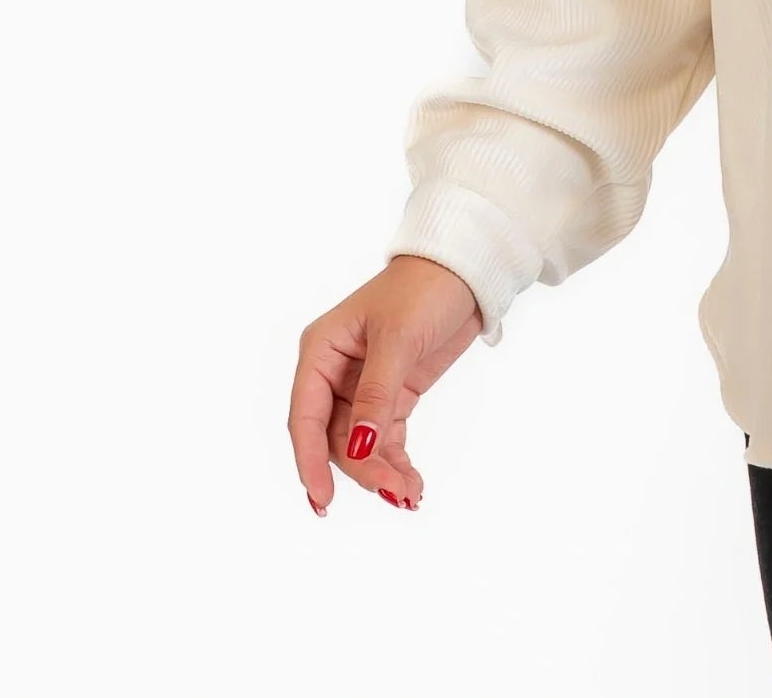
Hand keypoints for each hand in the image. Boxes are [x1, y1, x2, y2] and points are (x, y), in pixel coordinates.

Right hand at [289, 256, 485, 514]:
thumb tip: (360, 448)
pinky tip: (413, 482)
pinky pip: (385, 438)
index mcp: (321, 350)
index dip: (310, 461)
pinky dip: (396, 461)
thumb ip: (376, 395)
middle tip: (394, 492)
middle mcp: (335, 371)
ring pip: (361, 444)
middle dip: (362, 469)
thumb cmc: (423, 289)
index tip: (324, 499)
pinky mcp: (392, 393)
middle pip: (335, 437)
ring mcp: (363, 385)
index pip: (305, 416)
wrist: (466, 271)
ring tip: (410, 494)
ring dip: (382, 471)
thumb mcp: (399, 340)